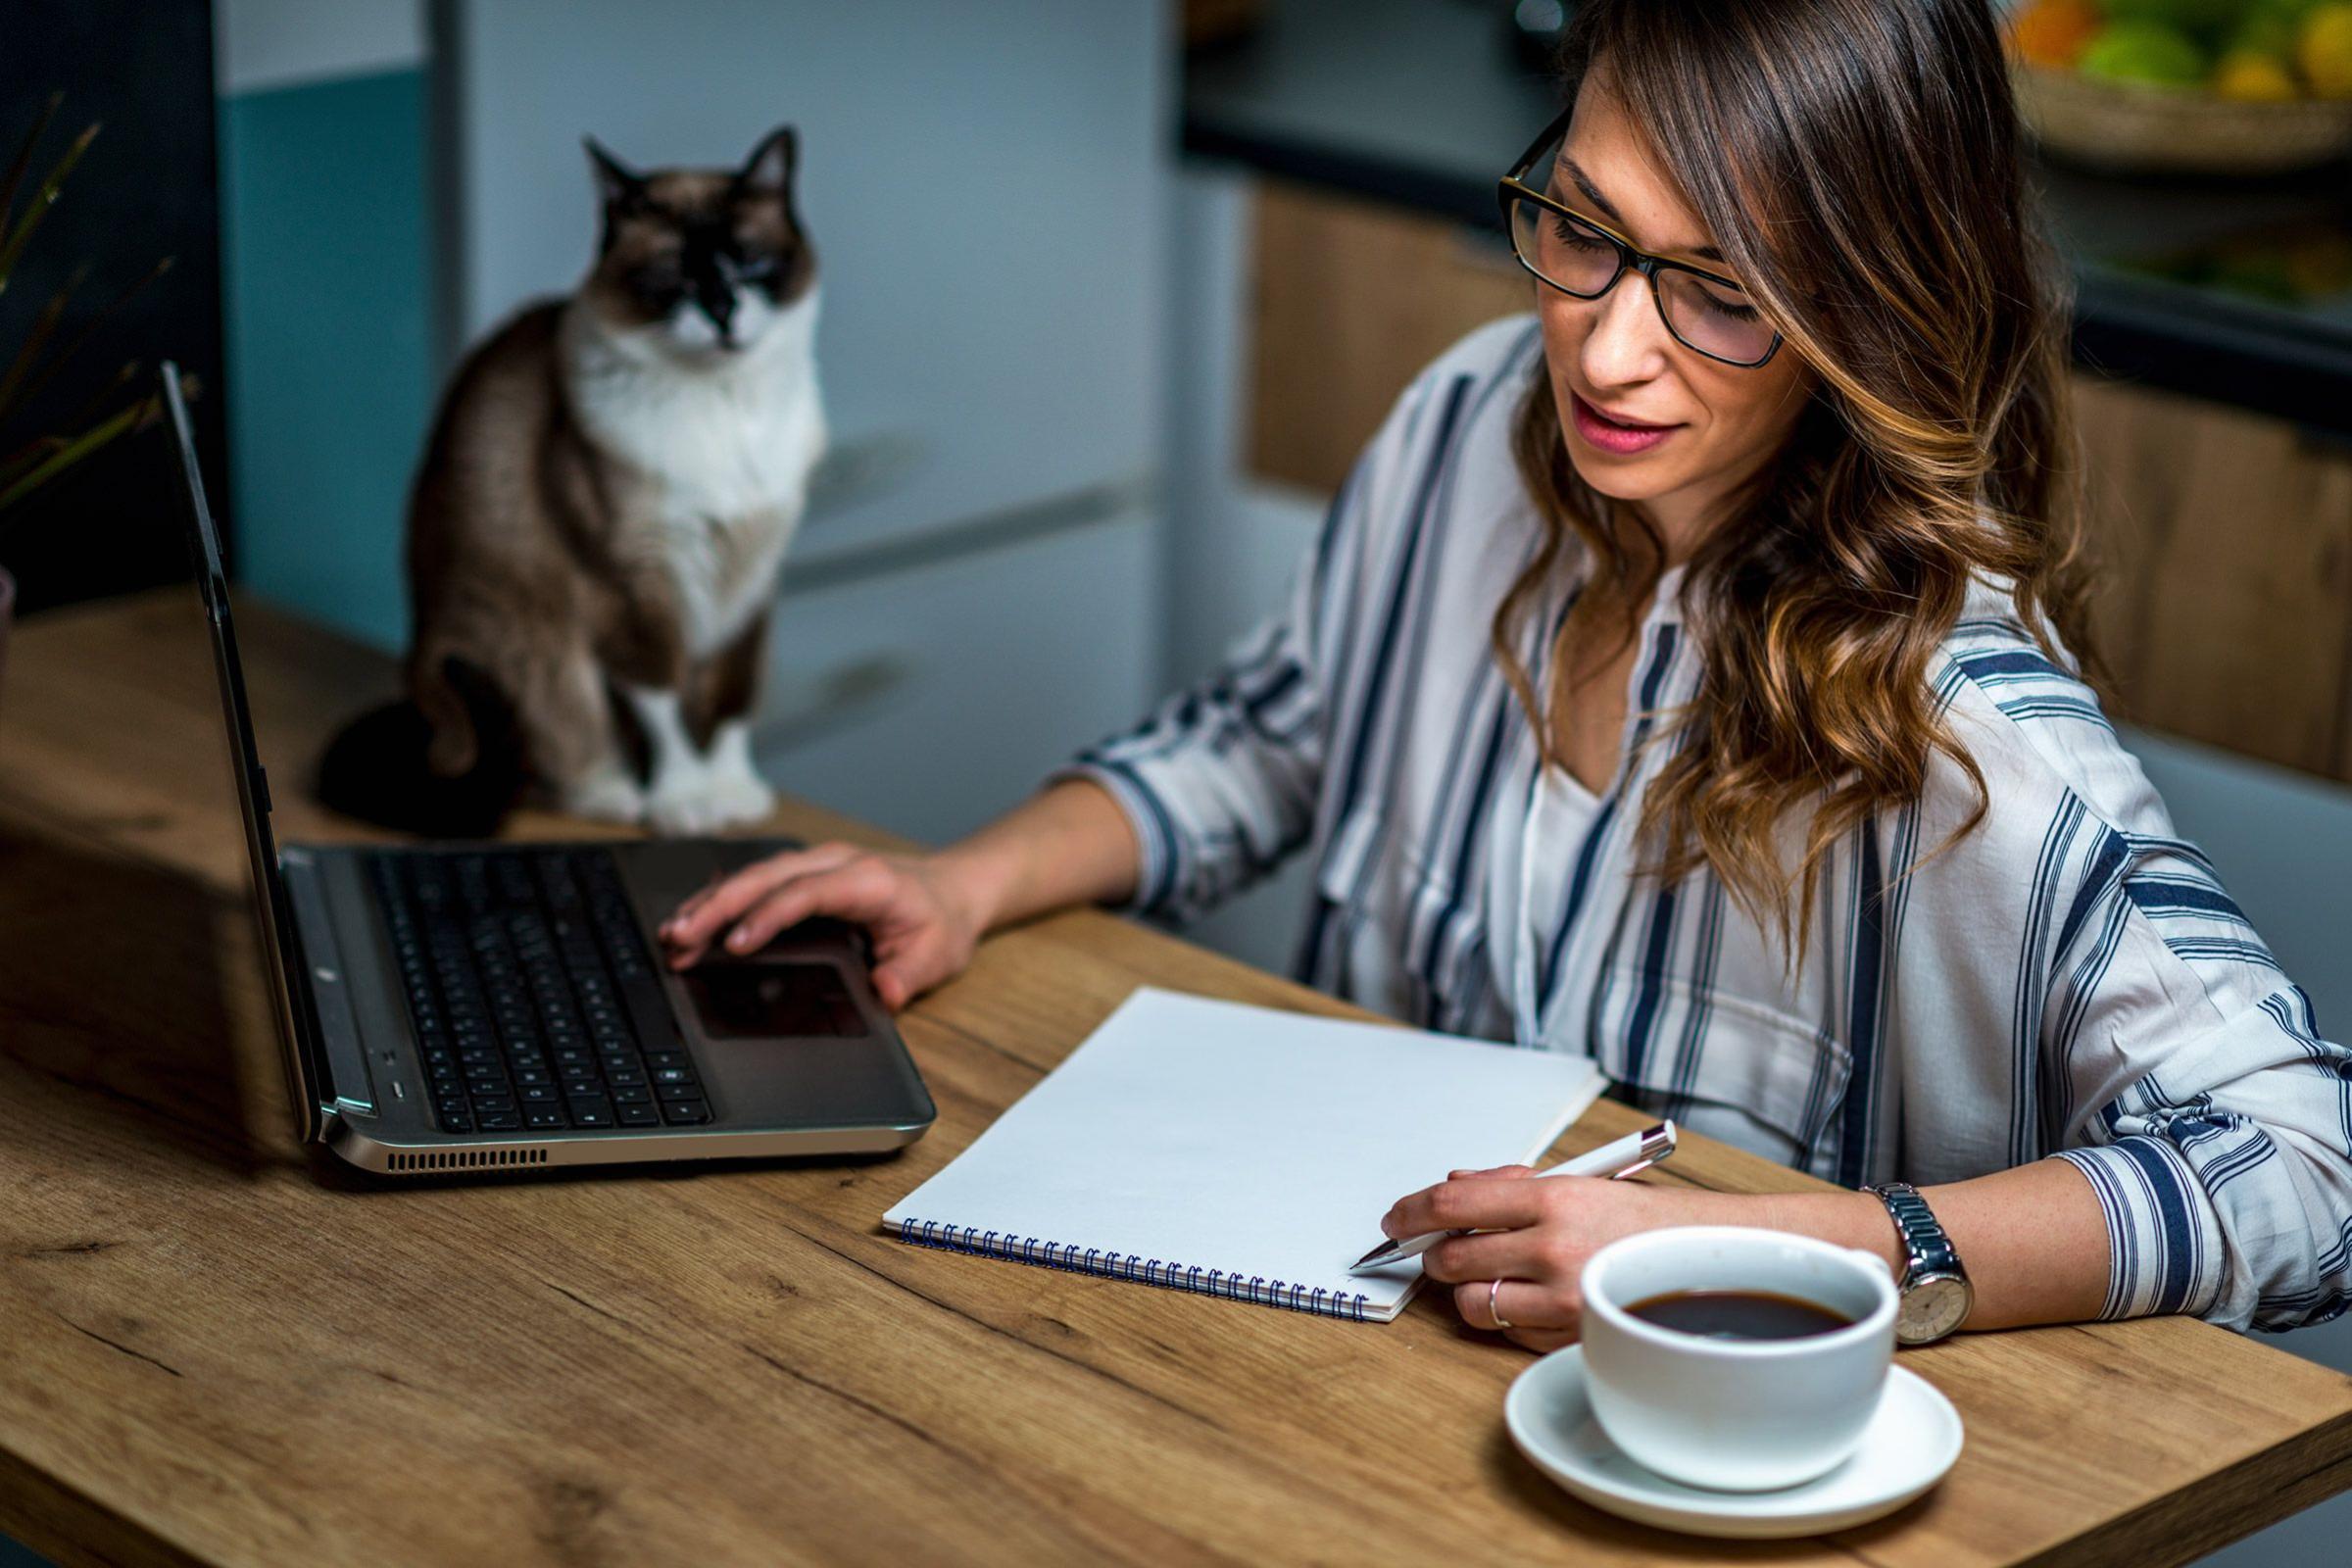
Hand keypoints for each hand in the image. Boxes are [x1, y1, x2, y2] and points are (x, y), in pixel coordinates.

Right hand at [657, 841, 990, 1011]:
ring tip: (673, 934)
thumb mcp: (937, 954)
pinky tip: (692, 921)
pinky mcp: (803, 873)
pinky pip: (757, 881)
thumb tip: (884, 992)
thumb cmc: (941, 920)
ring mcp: (816, 864)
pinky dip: (722, 900)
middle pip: (765, 877)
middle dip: (718, 907)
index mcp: (867, 881)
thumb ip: (909, 975)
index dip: (768, 916)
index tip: (736, 944)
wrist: (953, 888)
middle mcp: (835, 863)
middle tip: (680, 939)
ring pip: (753, 875)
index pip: (806, 893)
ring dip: (711, 903)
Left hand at [1381, 1165, 1692, 1352]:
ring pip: (1473, 1304)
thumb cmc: (1635, 1219)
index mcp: (1552, 1200)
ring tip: (1493, 1275)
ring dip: (1471, 1290)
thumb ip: (1505, 1186)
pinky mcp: (1573, 1338)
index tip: (1396, 1219)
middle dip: (1437, 1255)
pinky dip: (1508, 1317)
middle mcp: (1554, 1249)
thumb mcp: (1574, 1184)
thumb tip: (1448, 1189)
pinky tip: (1530, 1298)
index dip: (1410, 1213)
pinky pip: (1509, 1333)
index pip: (1452, 1206)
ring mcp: (1563, 1299)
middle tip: (1444, 1250)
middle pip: (1451, 1259)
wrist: (1706, 1258)